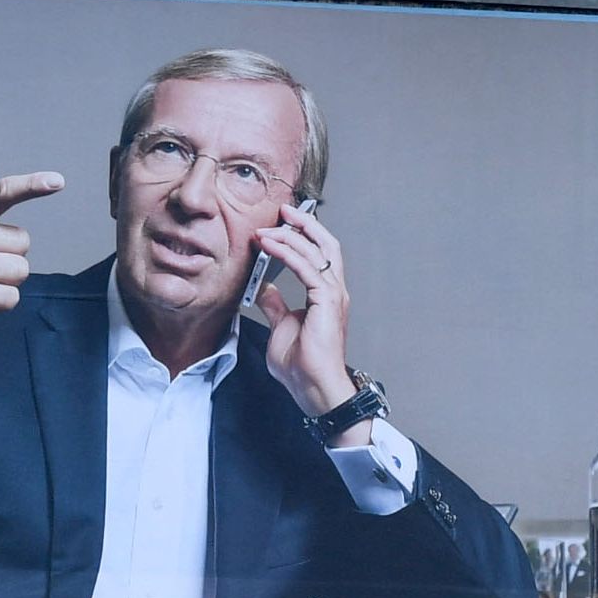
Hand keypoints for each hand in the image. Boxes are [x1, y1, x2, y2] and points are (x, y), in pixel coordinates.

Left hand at [250, 207, 357, 430]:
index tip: (279, 223)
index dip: (301, 235)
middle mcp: (333, 291)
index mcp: (325, 295)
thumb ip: (275, 304)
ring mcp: (333, 295)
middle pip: (325, 243)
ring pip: (317, 250)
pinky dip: (288, 253)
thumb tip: (263, 287)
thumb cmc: (302, 366)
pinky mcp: (326, 301)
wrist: (314, 388)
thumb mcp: (281, 326)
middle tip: (282, 210)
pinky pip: (307, 267)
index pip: (318, 254)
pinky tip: (269, 246)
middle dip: (304, 223)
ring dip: (290, 235)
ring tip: (267, 228)